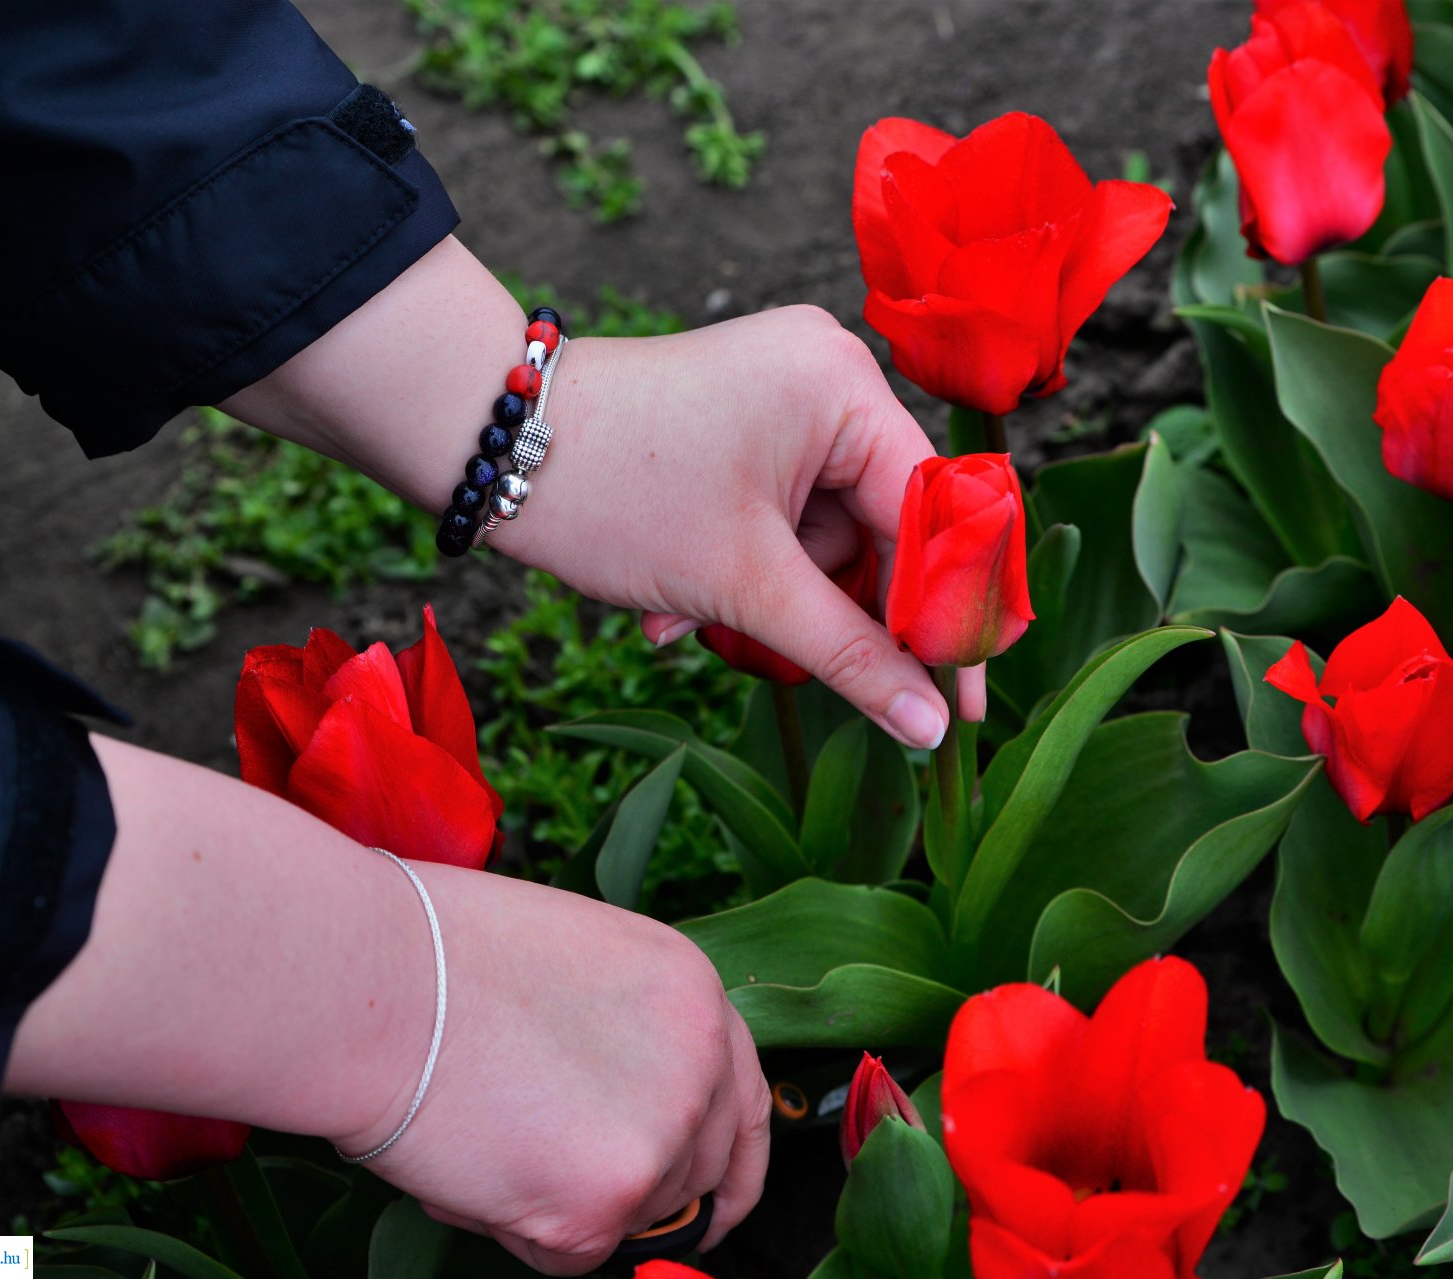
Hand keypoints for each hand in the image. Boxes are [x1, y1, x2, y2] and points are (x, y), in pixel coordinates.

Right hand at [6, 741, 769, 1276]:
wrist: (371, 980)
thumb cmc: (436, 958)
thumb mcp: (578, 964)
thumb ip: (628, 1033)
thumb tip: (624, 1106)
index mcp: (694, 991)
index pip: (743, 1099)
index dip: (728, 1161)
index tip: (717, 1201)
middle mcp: (699, 1059)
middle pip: (696, 1172)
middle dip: (633, 1190)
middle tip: (554, 1174)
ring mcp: (662, 1131)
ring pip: (630, 1217)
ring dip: (566, 1203)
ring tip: (490, 1130)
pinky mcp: (606, 1199)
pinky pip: (572, 1254)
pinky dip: (519, 1231)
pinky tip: (476, 1160)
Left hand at [220, 240, 986, 744]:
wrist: (488, 445)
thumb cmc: (614, 493)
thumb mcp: (742, 585)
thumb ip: (851, 654)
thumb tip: (930, 727)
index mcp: (844, 388)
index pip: (936, 514)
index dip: (951, 616)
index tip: (964, 702)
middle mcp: (829, 377)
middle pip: (888, 527)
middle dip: (843, 612)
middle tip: (846, 694)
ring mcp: (787, 397)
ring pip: (829, 534)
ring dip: (777, 601)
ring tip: (695, 628)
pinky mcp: (748, 423)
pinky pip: (785, 515)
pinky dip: (748, 570)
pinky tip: (680, 609)